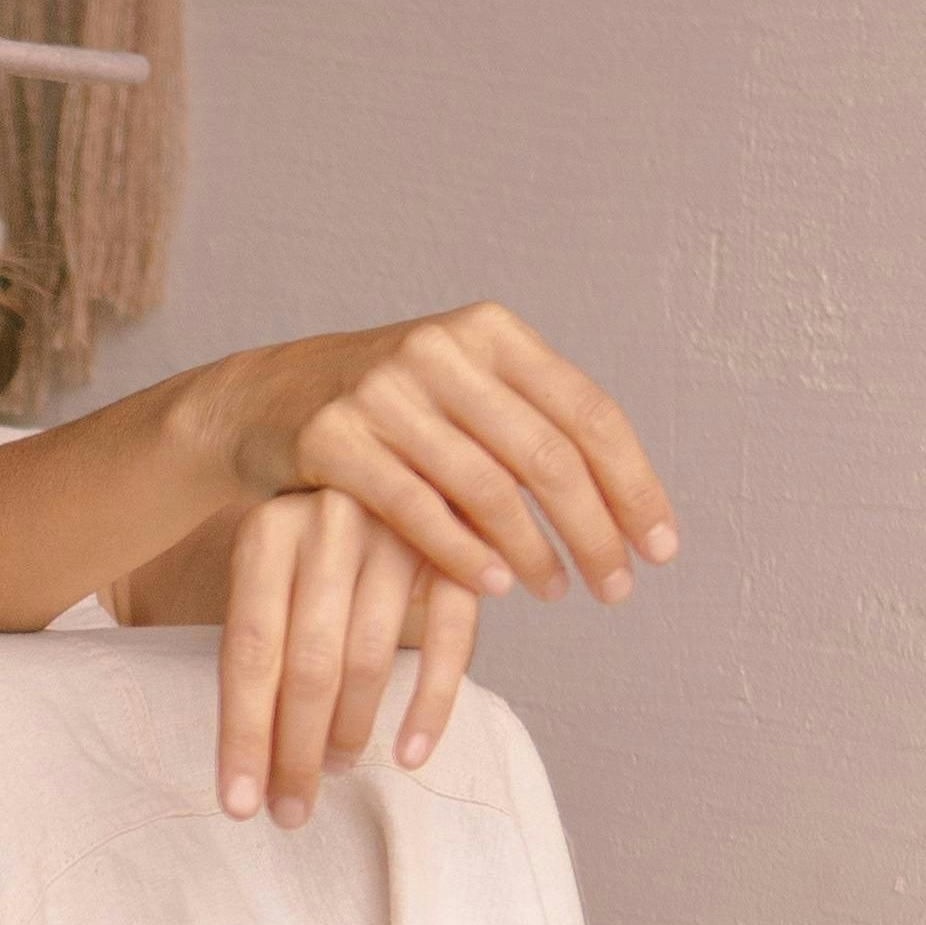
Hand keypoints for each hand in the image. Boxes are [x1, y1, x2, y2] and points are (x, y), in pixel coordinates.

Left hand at [212, 493, 478, 822]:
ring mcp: (400, 531)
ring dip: (352, 730)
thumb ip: (260, 645)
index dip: (243, 736)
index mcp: (266, 533)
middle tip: (292, 811)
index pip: (248, 653)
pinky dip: (432, 705)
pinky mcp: (460, 548)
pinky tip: (411, 754)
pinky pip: (451, 641)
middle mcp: (329, 524)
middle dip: (296, 752)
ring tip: (337, 767)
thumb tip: (250, 765)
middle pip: (308, 665)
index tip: (241, 807)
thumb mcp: (268, 571)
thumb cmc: (313, 543)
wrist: (391, 452)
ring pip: (371, 658)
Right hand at [233, 302, 677, 611]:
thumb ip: (529, 423)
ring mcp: (384, 391)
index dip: (634, 484)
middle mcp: (443, 350)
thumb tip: (624, 498)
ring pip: (485, 486)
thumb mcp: (463, 390)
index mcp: (492, 332)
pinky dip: (460, 553)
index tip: (661, 547)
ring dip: (532, 551)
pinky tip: (493, 587)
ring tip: (556, 592)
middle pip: (547, 454)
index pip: (588, 412)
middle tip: (617, 587)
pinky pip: (414, 508)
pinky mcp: (334, 436)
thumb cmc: (387, 410)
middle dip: (593, 530)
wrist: (265, 400)